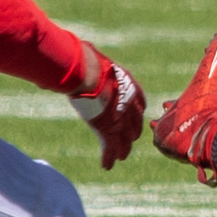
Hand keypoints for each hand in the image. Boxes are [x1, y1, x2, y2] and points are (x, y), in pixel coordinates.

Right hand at [69, 47, 145, 169]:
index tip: (132, 119)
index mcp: (130, 87)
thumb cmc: (88, 62)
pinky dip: (108, 158)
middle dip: (131, 134)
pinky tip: (107, 166)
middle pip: (134, 124)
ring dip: (122, 150)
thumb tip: (78, 51)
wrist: (88, 72)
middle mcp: (130, 105)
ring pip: (124, 140)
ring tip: (120, 157)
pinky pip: (110, 148)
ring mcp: (121, 119)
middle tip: (128, 141)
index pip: (139, 105)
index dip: (135, 114)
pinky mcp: (109, 130)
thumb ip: (93, 64)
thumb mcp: (96, 61)